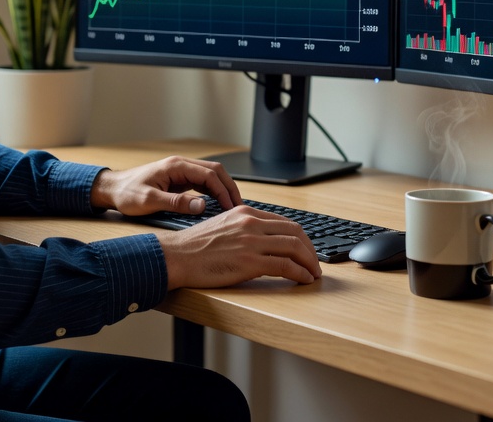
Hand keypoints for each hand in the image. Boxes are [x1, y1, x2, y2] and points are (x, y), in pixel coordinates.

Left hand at [89, 156, 242, 216]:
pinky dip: (213, 192)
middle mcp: (181, 166)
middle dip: (229, 188)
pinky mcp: (178, 180)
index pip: (209, 175)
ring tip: (232, 207)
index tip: (232, 207)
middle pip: (215, 172)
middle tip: (239, 207)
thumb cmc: (127, 193)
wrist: (112, 189)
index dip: (224, 190)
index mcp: (176, 166)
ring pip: (210, 177)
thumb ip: (176, 203)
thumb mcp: (150, 201)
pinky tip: (218, 204)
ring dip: (223, 190)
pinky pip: (202, 184)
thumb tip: (202, 206)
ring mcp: (180, 172)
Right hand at [159, 205, 322, 287]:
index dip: (301, 238)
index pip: (284, 222)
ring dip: (310, 262)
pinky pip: (285, 266)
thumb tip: (264, 242)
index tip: (306, 250)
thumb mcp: (223, 227)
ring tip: (313, 274)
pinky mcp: (250, 262)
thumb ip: (244, 229)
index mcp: (245, 213)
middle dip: (311, 249)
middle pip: (296, 232)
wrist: (176, 256)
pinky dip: (300, 273)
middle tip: (315, 263)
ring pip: (295, 248)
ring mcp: (251, 242)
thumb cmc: (195, 247)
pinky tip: (303, 279)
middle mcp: (251, 223)